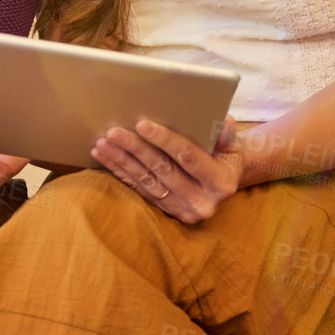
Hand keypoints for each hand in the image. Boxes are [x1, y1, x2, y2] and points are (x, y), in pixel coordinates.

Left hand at [92, 116, 240, 224]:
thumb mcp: (232, 144)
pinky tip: (106, 158)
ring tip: (102, 144)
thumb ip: (226, 134)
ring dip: (122, 161)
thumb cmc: (226, 155)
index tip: (142, 124)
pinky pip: (140, 190)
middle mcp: (202, 201)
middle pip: (162, 170)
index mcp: (221, 183)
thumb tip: (220, 122)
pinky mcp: (167, 211)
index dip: (164, 140)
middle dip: (135, 149)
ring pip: (147, 181)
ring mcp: (183, 210)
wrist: (225, 183)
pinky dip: (121, 173)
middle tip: (113, 132)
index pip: (188, 157)